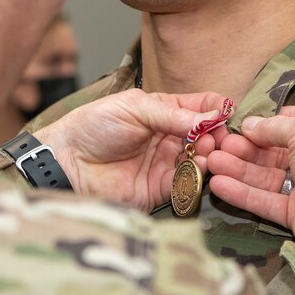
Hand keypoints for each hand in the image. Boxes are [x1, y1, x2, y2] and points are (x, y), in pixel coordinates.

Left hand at [35, 89, 224, 210]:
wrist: (67, 161)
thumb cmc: (94, 126)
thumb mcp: (134, 108)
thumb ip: (171, 114)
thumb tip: (209, 117)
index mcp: (164, 111)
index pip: (200, 106)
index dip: (216, 108)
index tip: (226, 114)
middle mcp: (169, 137)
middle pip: (207, 135)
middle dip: (218, 135)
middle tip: (220, 137)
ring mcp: (166, 163)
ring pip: (202, 159)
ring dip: (211, 155)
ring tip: (210, 151)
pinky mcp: (160, 189)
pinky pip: (187, 183)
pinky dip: (198, 176)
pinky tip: (200, 167)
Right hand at [208, 106, 294, 242]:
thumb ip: (273, 126)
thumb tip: (249, 125)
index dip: (268, 123)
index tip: (242, 123)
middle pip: (275, 152)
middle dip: (246, 148)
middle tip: (220, 145)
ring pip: (266, 176)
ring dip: (238, 169)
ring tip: (211, 162)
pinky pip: (265, 200)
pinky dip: (242, 192)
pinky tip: (218, 184)